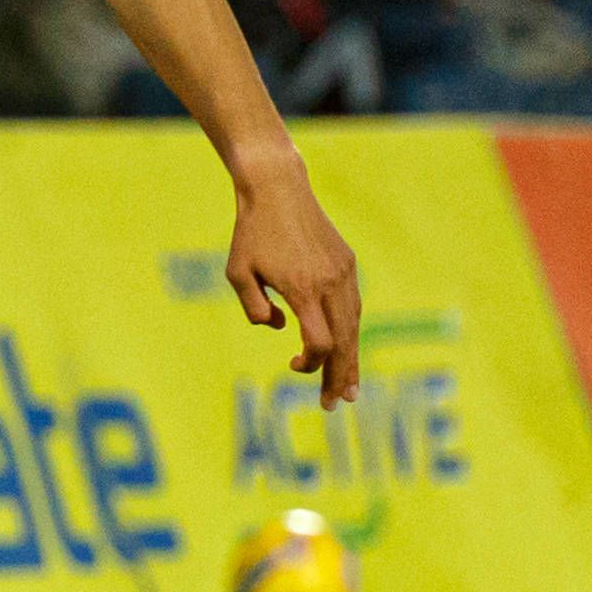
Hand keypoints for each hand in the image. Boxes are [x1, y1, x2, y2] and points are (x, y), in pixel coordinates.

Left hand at [227, 157, 363, 407]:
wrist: (277, 187)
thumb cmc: (251, 232)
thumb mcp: (237, 273)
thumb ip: (254, 309)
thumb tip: (280, 328)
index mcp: (303, 289)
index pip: (320, 344)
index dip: (310, 365)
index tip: (291, 365)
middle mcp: (330, 283)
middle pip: (345, 342)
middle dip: (341, 376)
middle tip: (337, 403)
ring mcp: (344, 272)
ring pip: (355, 325)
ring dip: (352, 356)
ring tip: (349, 385)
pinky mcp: (347, 262)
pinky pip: (353, 304)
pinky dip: (351, 329)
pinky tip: (346, 345)